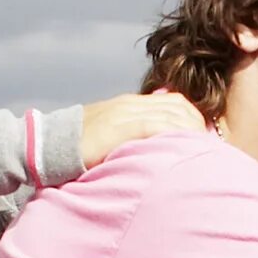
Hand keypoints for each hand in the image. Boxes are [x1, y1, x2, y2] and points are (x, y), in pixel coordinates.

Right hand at [76, 90, 204, 167]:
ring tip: (201, 155)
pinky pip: (155, 126)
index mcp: (130, 105)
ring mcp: (124, 114)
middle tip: (209, 150)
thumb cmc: (79, 149)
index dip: (194, 119)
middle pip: (179, 106)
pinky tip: (183, 151)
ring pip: (172, 115)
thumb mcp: (109, 137)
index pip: (175, 102)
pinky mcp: (118, 127)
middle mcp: (130, 105)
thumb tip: (156, 154)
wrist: (48, 146)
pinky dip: (174, 136)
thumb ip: (132, 139)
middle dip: (198, 127)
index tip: (202, 140)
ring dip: (191, 134)